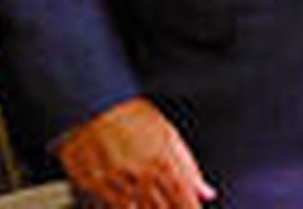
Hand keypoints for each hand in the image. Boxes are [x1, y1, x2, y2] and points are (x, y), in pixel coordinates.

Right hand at [56, 96, 215, 207]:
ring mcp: (116, 178)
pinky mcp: (93, 184)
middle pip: (161, 206)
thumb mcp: (168, 135)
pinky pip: (112, 207)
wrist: (96, 104)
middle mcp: (140, 169)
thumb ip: (189, 168)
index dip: (190, 208)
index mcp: (162, 157)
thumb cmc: (134, 118)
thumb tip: (209, 192)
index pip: (182, 194)